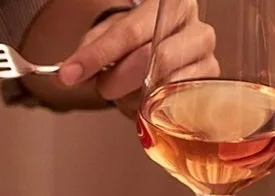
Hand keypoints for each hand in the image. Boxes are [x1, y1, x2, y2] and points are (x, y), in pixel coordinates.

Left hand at [57, 1, 217, 117]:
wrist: (162, 44)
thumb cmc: (134, 40)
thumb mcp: (107, 36)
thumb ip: (88, 51)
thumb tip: (65, 75)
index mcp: (167, 3)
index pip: (129, 32)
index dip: (96, 56)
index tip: (69, 74)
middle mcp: (193, 24)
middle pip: (151, 59)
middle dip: (115, 80)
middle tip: (102, 86)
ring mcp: (204, 54)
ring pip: (163, 84)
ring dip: (134, 96)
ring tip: (126, 91)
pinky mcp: (209, 80)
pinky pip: (177, 102)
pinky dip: (152, 106)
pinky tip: (144, 99)